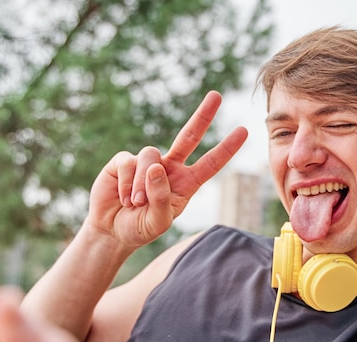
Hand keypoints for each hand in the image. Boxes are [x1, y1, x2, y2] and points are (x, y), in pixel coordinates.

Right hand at [86, 90, 247, 247]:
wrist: (112, 231)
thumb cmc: (140, 228)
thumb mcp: (158, 222)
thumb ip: (161, 199)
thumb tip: (157, 167)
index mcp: (185, 184)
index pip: (210, 164)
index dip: (226, 148)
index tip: (244, 130)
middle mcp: (169, 168)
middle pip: (189, 136)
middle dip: (203, 116)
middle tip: (216, 96)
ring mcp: (146, 162)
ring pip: (151, 156)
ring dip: (142, 184)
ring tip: (135, 203)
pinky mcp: (123, 161)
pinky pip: (128, 162)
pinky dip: (126, 182)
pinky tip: (122, 198)